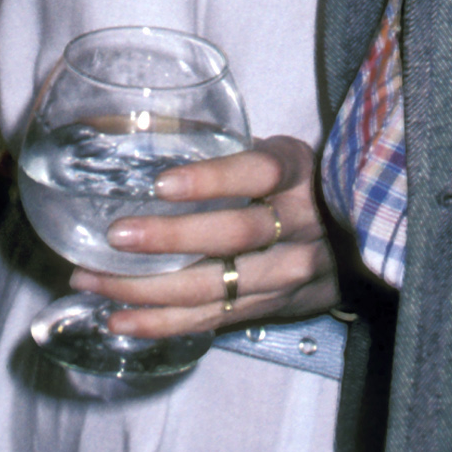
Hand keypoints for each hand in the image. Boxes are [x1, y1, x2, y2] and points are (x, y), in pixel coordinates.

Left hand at [76, 134, 336, 342]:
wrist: (357, 244)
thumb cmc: (299, 187)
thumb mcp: (279, 156)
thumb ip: (227, 149)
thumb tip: (143, 128)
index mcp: (299, 173)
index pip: (259, 172)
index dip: (211, 179)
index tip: (162, 183)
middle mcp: (300, 225)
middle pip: (236, 234)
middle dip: (171, 239)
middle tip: (116, 236)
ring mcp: (289, 273)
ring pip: (217, 287)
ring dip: (150, 288)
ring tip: (94, 280)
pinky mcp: (274, 308)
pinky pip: (213, 320)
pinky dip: (163, 324)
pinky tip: (120, 318)